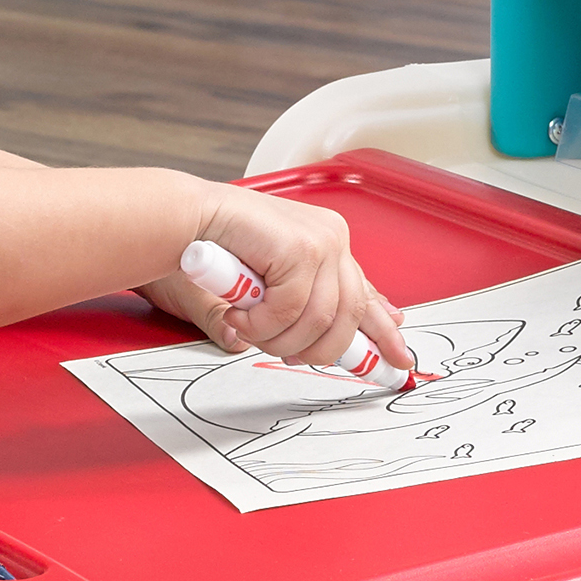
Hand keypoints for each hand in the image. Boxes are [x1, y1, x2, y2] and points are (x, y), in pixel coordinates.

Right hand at [159, 190, 416, 374]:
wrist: (183, 222)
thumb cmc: (216, 254)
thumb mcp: (266, 293)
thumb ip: (302, 311)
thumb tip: (333, 341)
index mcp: (328, 247)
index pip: (365, 294)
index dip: (383, 330)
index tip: (396, 358)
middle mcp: (332, 240)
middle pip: (350, 316)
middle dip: (318, 349)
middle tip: (288, 357)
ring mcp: (321, 241)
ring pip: (321, 320)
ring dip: (279, 339)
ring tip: (249, 330)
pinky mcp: (302, 246)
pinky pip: (293, 310)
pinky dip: (262, 324)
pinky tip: (241, 315)